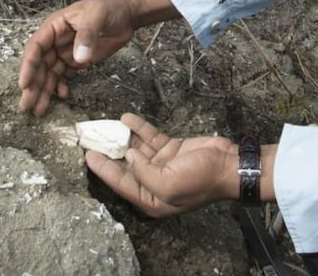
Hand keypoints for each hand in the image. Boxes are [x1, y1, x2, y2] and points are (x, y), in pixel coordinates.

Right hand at [18, 0, 137, 116]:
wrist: (126, 14)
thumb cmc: (109, 8)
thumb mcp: (97, 15)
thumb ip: (87, 35)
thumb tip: (78, 58)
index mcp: (54, 26)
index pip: (36, 47)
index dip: (28, 66)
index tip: (24, 84)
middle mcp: (56, 41)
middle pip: (40, 65)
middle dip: (32, 85)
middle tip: (26, 105)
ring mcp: (65, 51)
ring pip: (49, 74)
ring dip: (43, 91)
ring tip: (38, 111)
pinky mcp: (77, 61)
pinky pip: (63, 76)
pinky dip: (60, 86)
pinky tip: (62, 95)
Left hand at [85, 113, 237, 216]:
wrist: (229, 165)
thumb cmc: (200, 180)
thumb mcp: (168, 184)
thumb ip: (143, 172)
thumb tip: (128, 155)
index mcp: (151, 199)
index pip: (120, 183)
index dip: (103, 169)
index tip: (87, 156)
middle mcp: (153, 182)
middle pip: (125, 166)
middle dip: (108, 153)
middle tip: (90, 139)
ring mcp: (161, 164)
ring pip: (135, 149)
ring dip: (121, 138)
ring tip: (104, 125)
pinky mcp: (170, 149)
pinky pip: (150, 138)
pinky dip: (138, 128)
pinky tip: (126, 118)